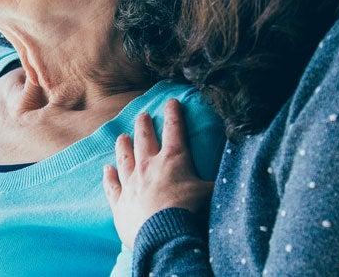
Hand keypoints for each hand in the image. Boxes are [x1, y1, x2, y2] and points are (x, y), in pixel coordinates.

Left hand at [102, 98, 213, 248]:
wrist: (165, 235)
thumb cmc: (191, 212)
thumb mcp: (211, 193)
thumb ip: (216, 180)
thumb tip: (232, 172)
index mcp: (173, 160)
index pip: (175, 130)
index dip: (174, 114)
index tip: (171, 102)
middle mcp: (148, 166)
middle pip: (144, 139)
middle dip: (144, 125)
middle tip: (142, 115)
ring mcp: (131, 183)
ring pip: (124, 158)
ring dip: (123, 146)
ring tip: (121, 136)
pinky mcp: (120, 202)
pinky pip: (112, 185)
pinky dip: (109, 177)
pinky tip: (107, 169)